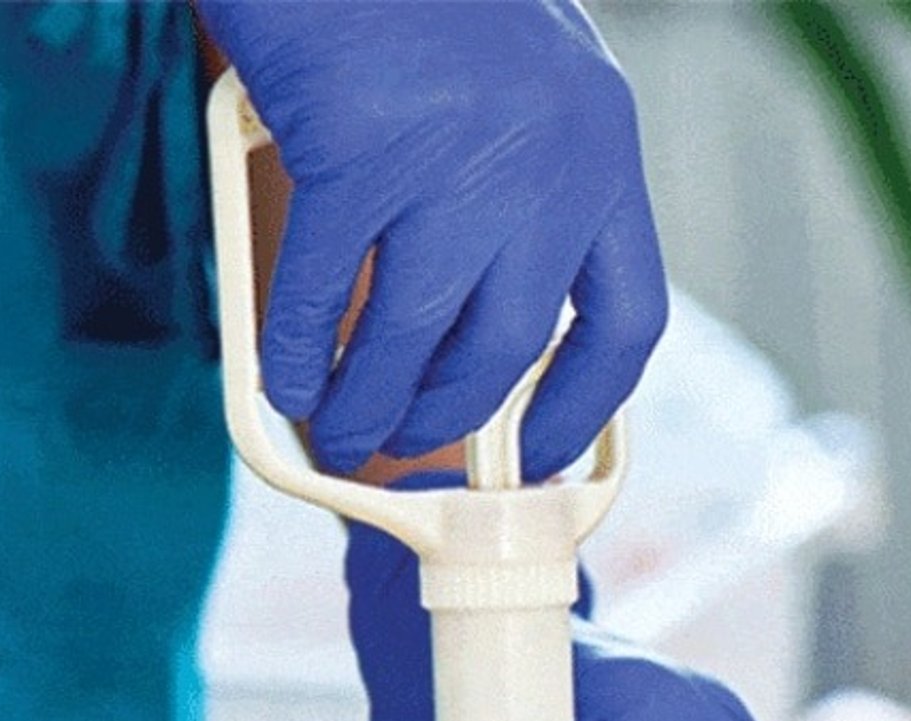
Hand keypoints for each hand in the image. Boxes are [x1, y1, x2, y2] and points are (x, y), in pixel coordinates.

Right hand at [198, 0, 667, 478]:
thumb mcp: (530, 84)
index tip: (541, 447)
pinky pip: (322, 289)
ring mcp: (453, 158)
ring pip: (412, 336)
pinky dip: (297, 349)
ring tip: (345, 437)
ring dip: (371, 405)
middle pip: (507, 346)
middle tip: (409, 446)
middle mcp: (547, 163)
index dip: (587, 404)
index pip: (626, 319)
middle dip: (452, 418)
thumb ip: (534, 185)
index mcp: (604, 149)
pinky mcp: (355, 148)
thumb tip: (498, 314)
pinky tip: (284, 382)